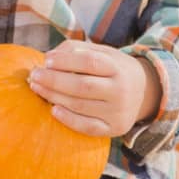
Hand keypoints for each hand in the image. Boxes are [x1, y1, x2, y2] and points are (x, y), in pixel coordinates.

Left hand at [28, 40, 161, 138]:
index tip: (46, 59)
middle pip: (83, 86)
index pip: (89, 62)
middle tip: (34, 75)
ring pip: (81, 105)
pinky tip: (53, 110)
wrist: (144, 92)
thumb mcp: (102, 52)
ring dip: (54, 97)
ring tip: (37, 88)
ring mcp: (118, 111)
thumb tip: (48, 58)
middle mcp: (121, 90)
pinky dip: (69, 120)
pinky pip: (88, 127)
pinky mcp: (114, 128)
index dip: (65, 61)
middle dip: (54, 80)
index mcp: (118, 67)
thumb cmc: (113, 68)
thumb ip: (76, 50)